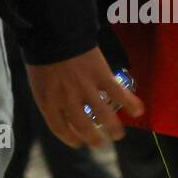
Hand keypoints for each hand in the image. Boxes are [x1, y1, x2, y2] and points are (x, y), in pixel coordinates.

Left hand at [24, 47, 144, 148]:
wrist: (53, 33)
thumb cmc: (43, 57)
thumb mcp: (39, 82)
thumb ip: (50, 98)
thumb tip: (64, 111)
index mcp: (48, 101)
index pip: (59, 128)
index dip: (70, 138)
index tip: (79, 143)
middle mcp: (67, 99)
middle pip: (83, 126)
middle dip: (94, 139)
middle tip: (101, 144)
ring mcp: (86, 88)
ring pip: (103, 115)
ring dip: (114, 128)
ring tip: (118, 134)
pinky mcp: (102, 76)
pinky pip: (119, 94)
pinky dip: (130, 104)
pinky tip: (138, 111)